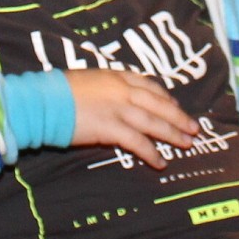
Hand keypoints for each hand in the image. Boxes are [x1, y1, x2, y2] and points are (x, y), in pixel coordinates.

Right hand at [66, 69, 197, 170]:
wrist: (44, 101)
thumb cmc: (58, 91)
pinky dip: (151, 152)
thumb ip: (105, 87)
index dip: (166, 98)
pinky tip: (160, 162)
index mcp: (116, 76)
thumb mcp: (87, 80)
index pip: (149, 85)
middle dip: (178, 117)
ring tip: (187, 144)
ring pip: (154, 123)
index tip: (175, 105)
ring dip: (173, 134)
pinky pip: (138, 142)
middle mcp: (122, 90)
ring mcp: (119, 109)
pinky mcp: (111, 128)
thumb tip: (114, 98)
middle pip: (159, 104)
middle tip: (194, 128)